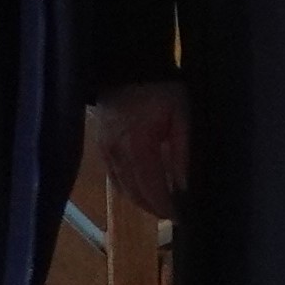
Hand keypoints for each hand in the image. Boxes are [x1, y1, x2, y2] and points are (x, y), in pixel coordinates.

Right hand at [94, 80, 190, 217]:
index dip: (166, 206)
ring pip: (122, 188)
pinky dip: (128, 189)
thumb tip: (183, 186)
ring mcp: (105, 151)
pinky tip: (142, 191)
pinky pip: (114, 177)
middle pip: (135, 194)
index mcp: (138, 147)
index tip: (180, 217)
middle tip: (174, 215)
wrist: (128, 67)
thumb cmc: (161, 90)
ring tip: (161, 207)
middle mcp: (117, 154)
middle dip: (155, 208)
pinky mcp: (100, 146)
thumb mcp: (181, 117)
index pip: (152, 189)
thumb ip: (182, 154)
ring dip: (141, 201)